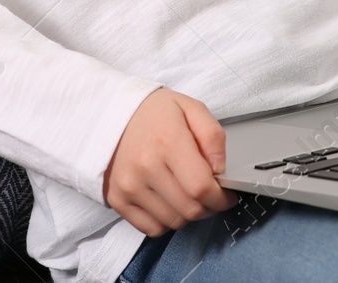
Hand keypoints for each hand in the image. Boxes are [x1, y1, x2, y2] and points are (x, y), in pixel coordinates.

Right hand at [103, 87, 238, 236]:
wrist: (111, 115)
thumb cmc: (155, 113)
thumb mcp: (191, 108)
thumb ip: (213, 136)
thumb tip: (220, 169)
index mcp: (168, 142)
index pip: (201, 188)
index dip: (221, 198)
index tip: (227, 194)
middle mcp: (145, 167)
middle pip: (190, 209)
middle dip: (209, 207)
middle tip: (211, 195)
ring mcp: (129, 186)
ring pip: (174, 222)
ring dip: (188, 214)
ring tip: (187, 194)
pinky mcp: (118, 199)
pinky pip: (152, 228)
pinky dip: (166, 221)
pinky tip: (168, 201)